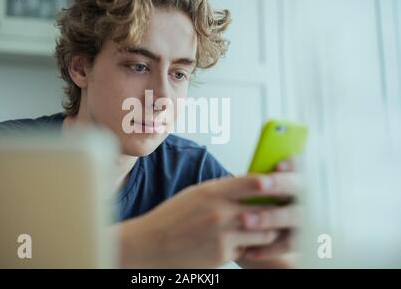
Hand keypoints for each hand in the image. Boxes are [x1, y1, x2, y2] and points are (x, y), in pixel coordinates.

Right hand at [113, 167, 299, 267]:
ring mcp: (223, 235)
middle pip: (266, 210)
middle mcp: (220, 212)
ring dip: (266, 231)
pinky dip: (247, 247)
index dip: (274, 182)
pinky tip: (235, 243)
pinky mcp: (223, 254)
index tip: (285, 182)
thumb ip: (222, 189)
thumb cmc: (172, 217)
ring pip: (264, 232)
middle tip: (283, 209)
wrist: (151, 245)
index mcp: (212, 191)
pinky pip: (248, 249)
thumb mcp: (195, 194)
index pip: (253, 182)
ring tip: (258, 228)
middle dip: (277, 211)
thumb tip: (250, 185)